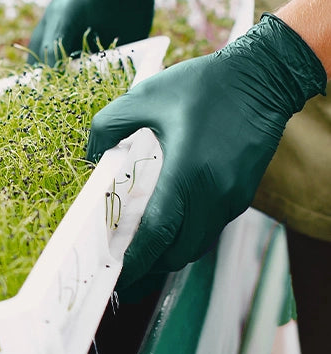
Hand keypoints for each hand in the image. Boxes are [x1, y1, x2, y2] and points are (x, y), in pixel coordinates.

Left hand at [87, 14, 326, 289]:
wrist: (263, 77)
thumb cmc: (203, 85)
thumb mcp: (146, 96)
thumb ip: (109, 125)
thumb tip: (92, 155)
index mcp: (186, 172)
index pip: (158, 233)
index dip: (137, 260)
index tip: (117, 276)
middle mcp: (213, 194)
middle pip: (178, 253)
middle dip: (150, 266)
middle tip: (124, 271)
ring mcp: (232, 198)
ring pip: (197, 245)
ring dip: (170, 254)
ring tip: (144, 254)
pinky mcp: (242, 196)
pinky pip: (210, 229)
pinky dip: (188, 236)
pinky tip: (170, 227)